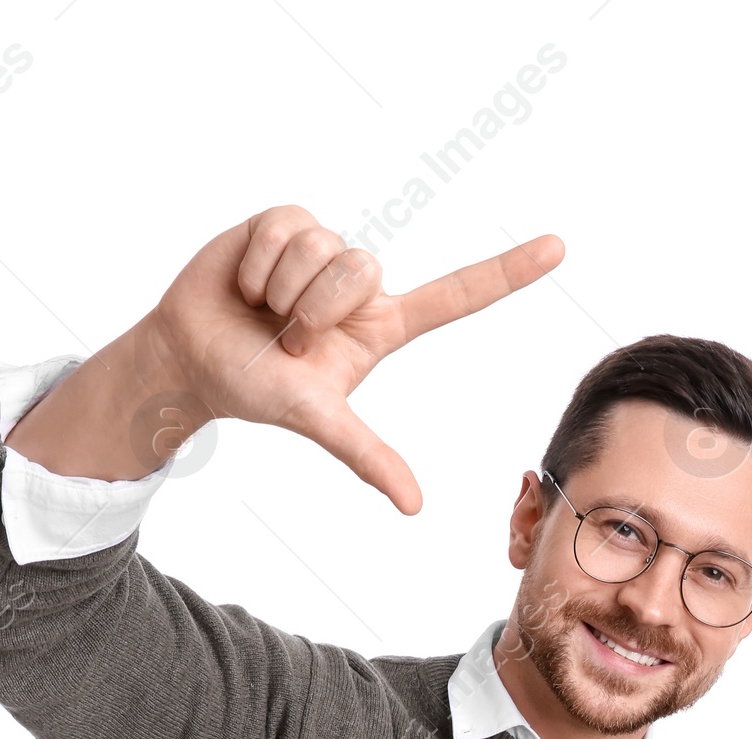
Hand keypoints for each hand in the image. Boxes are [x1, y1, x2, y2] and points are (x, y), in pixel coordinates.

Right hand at [149, 207, 564, 512]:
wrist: (191, 355)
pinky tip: (245, 283)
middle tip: (287, 338)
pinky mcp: (288, 220)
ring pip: (321, 248)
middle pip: (363, 270)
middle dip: (312, 310)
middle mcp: (359, 284)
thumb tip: (414, 505)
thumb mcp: (317, 420)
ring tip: (263, 311)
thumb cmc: (256, 389)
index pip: (456, 296)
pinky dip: (256, 263)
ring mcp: (325, 248)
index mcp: (382, 327)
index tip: (559, 248)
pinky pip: (285, 227)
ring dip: (280, 288)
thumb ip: (367, 456)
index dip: (506, 272)